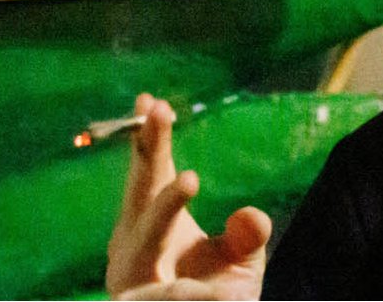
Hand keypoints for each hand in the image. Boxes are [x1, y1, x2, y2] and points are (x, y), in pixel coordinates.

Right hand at [106, 94, 272, 300]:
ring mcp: (131, 286)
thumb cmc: (213, 300)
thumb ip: (246, 237)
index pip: (147, 176)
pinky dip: (189, 287)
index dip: (148, 140)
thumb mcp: (239, 267)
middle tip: (160, 113)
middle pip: (138, 198)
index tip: (152, 100)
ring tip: (188, 177)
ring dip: (163, 209)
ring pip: (142, 244)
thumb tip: (252, 216)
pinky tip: (209, 281)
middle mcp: (130, 252)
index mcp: (146, 229)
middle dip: (149, 154)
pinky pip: (168, 296)